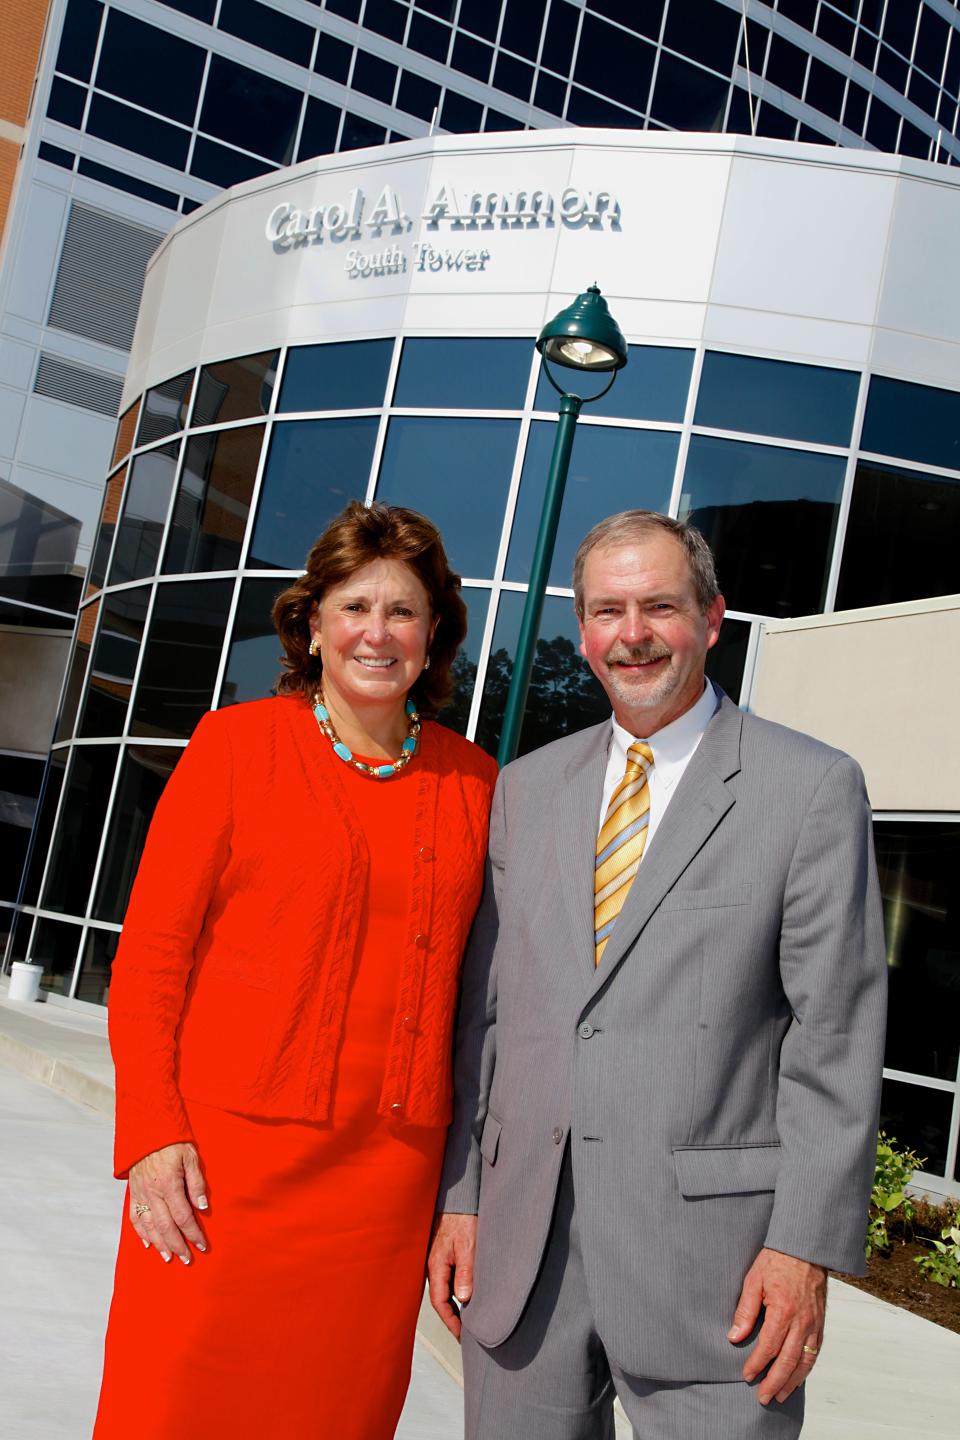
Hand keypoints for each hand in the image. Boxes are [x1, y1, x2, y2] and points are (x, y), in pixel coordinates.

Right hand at [128, 1142, 208, 1265]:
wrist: (146, 1130)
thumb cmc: (172, 1142)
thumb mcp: (191, 1157)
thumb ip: (197, 1182)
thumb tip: (202, 1206)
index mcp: (168, 1184)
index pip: (183, 1216)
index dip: (193, 1233)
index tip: (202, 1245)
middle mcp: (152, 1193)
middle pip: (165, 1227)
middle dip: (177, 1245)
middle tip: (187, 1259)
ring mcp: (140, 1194)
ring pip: (149, 1226)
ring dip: (160, 1244)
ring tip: (169, 1257)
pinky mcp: (133, 1193)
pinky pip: (135, 1218)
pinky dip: (141, 1233)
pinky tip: (148, 1244)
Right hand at [427, 1212, 476, 1340]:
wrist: (457, 1198)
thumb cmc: (461, 1218)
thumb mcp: (467, 1245)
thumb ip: (466, 1271)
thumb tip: (464, 1298)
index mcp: (436, 1266)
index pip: (440, 1303)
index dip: (451, 1322)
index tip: (462, 1336)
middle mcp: (433, 1266)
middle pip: (440, 1299)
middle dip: (451, 1319)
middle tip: (465, 1335)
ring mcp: (437, 1261)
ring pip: (443, 1290)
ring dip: (454, 1306)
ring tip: (468, 1320)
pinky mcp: (443, 1255)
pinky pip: (447, 1279)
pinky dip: (455, 1292)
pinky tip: (466, 1296)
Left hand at [728, 1247, 826, 1404]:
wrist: (805, 1248)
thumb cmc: (776, 1261)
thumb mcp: (753, 1280)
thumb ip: (745, 1310)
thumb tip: (734, 1336)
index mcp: (783, 1310)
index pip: (768, 1347)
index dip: (757, 1364)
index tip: (747, 1376)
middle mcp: (802, 1321)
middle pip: (788, 1361)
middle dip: (774, 1382)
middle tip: (763, 1397)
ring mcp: (814, 1323)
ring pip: (805, 1361)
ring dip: (792, 1381)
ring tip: (780, 1395)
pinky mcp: (821, 1322)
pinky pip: (815, 1351)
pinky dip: (806, 1368)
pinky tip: (798, 1377)